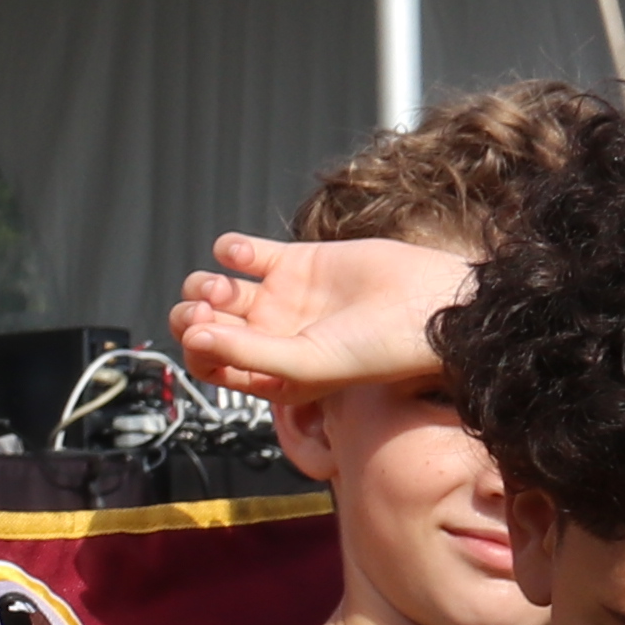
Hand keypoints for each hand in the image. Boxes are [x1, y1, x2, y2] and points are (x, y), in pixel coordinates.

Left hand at [175, 231, 474, 402]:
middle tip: (206, 310)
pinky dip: (229, 250)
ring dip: (205, 285)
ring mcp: (282, 298)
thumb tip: (193, 339)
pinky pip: (243, 253)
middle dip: (192, 317)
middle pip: (206, 326)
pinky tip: (239, 255)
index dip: (195, 350)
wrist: (432, 305)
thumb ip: (245, 355)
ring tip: (224, 286)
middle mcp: (273, 338)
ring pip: (217, 290)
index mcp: (272, 374)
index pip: (210, 365)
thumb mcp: (306, 364)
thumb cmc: (380, 350)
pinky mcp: (296, 261)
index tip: (202, 335)